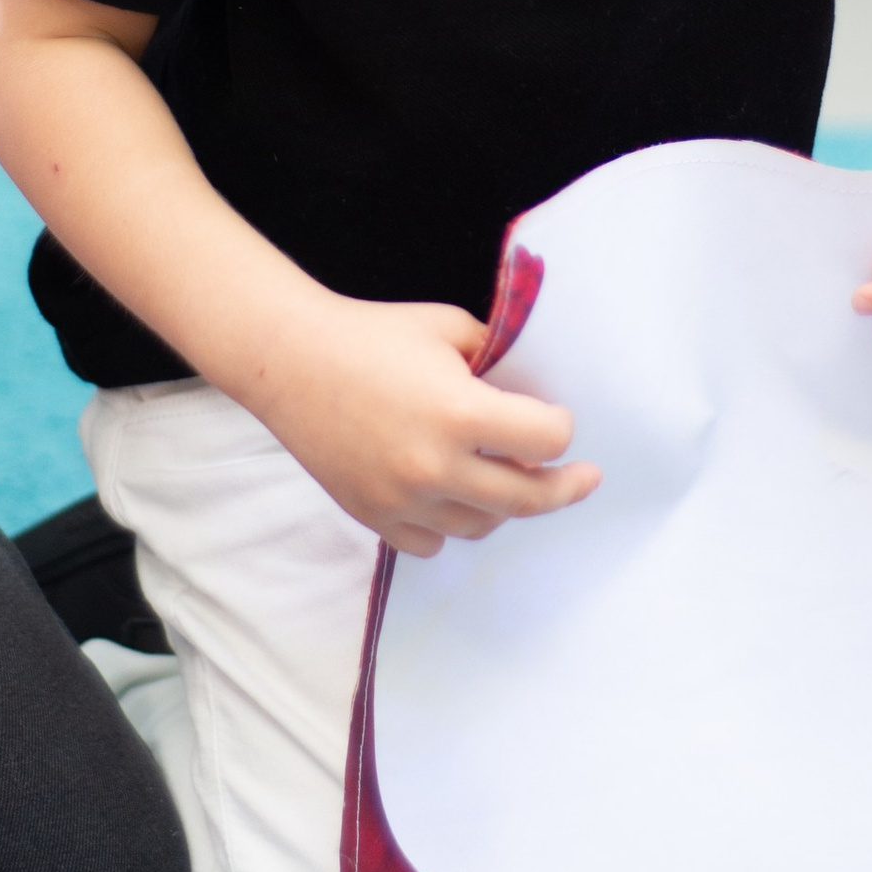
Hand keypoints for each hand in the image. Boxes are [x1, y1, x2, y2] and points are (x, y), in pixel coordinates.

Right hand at [250, 293, 599, 558]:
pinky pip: (433, 542)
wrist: (288, 361)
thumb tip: (535, 386)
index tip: (557, 420)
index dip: (561, 427)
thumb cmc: (370, 335)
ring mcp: (402, 499)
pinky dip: (450, 523)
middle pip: (528, 499)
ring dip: (503, 504)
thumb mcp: (449, 328)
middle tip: (583, 479)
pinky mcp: (373, 516)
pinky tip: (453, 495)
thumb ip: (498, 356)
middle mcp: (434, 465)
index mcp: (459, 412)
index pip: (546, 440)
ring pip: (483, 525)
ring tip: (505, 477)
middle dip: (565, 487)